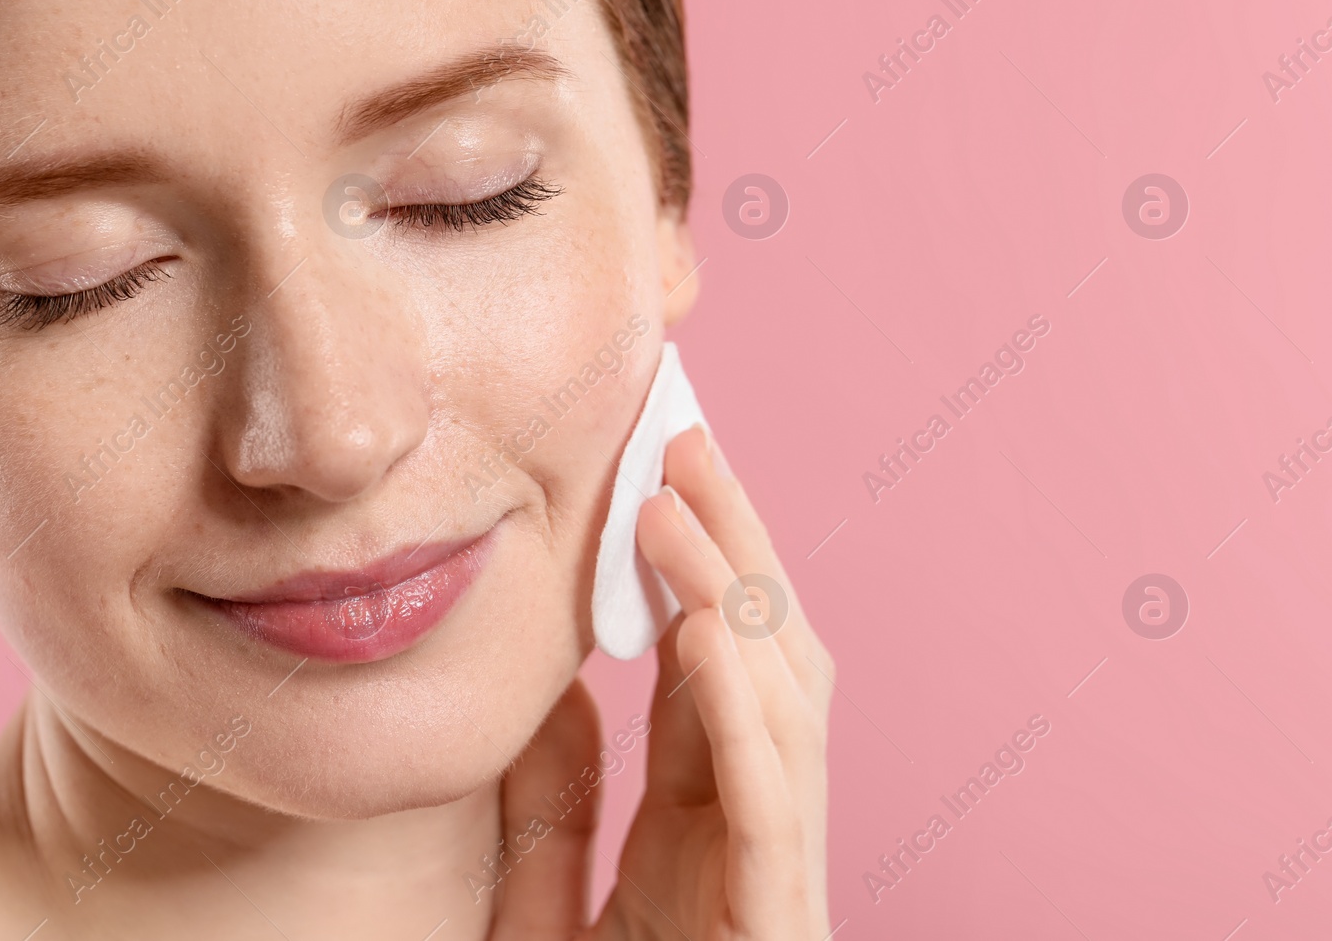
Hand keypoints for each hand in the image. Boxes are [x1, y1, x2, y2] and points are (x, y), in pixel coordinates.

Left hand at [492, 425, 833, 939]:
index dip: (690, 569)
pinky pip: (768, 795)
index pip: (712, 668)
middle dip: (731, 545)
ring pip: (781, 702)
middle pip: (764, 658)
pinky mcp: (777, 918)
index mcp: (709, 826)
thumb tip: (551, 691)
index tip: (655, 478)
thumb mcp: (549, 897)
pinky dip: (739, 705)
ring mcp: (778, 873)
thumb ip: (553, 807)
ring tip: (672, 502)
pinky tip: (702, 628)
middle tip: (684, 439)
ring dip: (730, 593)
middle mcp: (759, 831)